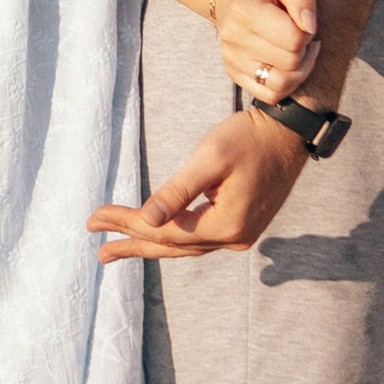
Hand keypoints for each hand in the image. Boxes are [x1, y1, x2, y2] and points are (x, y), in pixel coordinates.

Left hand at [89, 110, 311, 259]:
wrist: (289, 132)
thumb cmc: (249, 137)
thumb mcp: (211, 158)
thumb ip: (178, 190)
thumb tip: (147, 220)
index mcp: (226, 225)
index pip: (164, 231)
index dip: (127, 225)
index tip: (94, 219)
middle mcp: (234, 238)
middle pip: (172, 246)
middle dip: (132, 245)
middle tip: (98, 250)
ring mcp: (240, 235)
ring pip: (185, 246)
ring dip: (150, 246)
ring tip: (117, 249)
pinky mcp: (243, 226)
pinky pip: (199, 240)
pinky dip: (174, 240)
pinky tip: (158, 238)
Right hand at [209, 0, 318, 104]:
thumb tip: (309, 27)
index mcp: (244, 9)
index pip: (292, 39)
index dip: (307, 32)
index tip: (303, 21)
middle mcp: (233, 37)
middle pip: (290, 62)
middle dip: (303, 49)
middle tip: (300, 34)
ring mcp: (231, 59)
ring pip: (281, 84)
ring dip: (299, 70)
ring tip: (299, 51)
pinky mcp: (235, 75)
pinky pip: (270, 95)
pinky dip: (286, 84)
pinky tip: (288, 66)